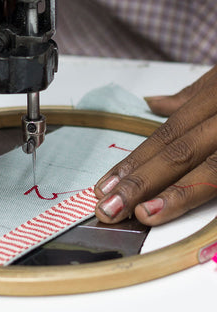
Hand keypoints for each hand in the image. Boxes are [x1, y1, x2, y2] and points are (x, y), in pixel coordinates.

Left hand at [94, 67, 216, 225]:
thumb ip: (193, 94)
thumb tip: (154, 104)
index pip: (165, 135)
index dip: (134, 162)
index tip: (105, 186)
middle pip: (180, 151)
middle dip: (141, 182)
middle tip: (107, 208)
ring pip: (212, 167)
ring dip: (175, 195)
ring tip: (141, 215)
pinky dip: (208, 192)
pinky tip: (190, 216)